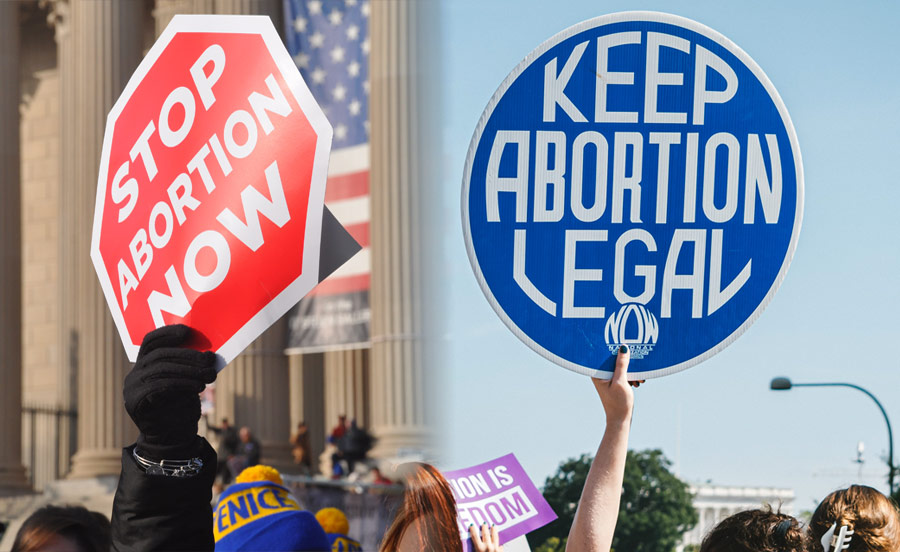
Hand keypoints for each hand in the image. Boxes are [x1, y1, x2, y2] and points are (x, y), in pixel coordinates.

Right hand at [123, 324, 216, 459]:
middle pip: (160, 354)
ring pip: (160, 368)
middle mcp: (134, 374)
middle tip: (210, 360)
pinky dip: (182, 383)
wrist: (173, 438)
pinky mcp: (135, 401)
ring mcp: (132, 387)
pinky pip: (159, 385)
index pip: (151, 342)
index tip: (188, 331)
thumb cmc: (182, 406)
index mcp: (144, 364)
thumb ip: (190, 365)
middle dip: (188, 355)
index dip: (168, 333)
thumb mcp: (187, 380)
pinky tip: (198, 387)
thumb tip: (209, 354)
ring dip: (189, 370)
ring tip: (209, 376)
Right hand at [470, 523, 502, 551]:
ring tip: (493, 526)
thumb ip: (474, 548)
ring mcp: (495, 549)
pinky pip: (500, 545)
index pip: (475, 536)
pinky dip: (500, 541)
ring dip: (494, 530)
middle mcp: (488, 547)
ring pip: (495, 537)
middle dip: (485, 527)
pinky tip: (500, 539)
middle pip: (486, 534)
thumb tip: (471, 543)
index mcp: (480, 549)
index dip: (473, 530)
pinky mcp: (500, 551)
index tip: (472, 525)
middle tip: (484, 523)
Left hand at [592, 345, 639, 424]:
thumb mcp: (621, 382)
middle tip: (636, 361)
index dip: (614, 349)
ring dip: (631, 370)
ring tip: (639, 378)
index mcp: (597, 373)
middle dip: (626, 361)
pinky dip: (632, 375)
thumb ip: (621, 365)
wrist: (621, 419)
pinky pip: (624, 373)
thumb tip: (623, 348)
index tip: (625, 344)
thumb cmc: (618, 403)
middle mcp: (601, 374)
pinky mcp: (616, 382)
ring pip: (621, 367)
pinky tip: (638, 381)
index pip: (604, 355)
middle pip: (614, 360)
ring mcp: (609, 378)